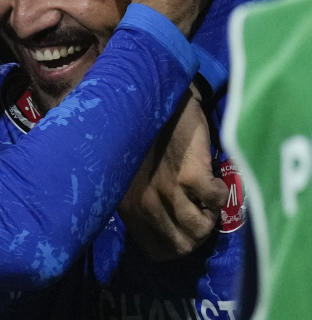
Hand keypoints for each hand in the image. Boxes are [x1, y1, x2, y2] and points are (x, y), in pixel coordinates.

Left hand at [118, 86, 225, 260]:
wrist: (156, 97)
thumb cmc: (144, 135)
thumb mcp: (131, 175)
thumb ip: (142, 202)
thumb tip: (164, 227)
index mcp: (126, 206)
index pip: (155, 250)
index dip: (175, 244)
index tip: (183, 227)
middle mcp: (144, 203)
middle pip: (181, 246)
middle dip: (196, 234)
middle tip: (201, 212)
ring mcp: (166, 191)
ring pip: (201, 230)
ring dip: (210, 214)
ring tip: (207, 194)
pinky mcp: (190, 177)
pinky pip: (216, 202)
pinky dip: (221, 193)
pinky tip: (214, 177)